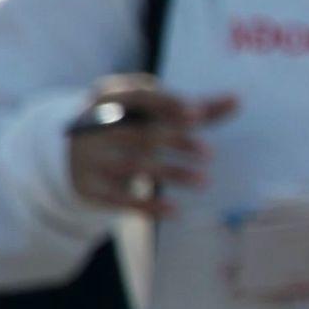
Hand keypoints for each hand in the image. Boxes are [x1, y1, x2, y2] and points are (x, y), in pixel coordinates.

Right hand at [65, 76, 237, 218]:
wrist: (71, 153)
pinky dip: (147, 205)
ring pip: (134, 166)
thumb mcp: (157, 113)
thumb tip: (238, 99)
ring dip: (171, 174)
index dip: (168, 104)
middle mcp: (94, 126)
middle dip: (176, 142)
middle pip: (141, 134)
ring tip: (205, 181)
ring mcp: (88, 157)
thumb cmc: (131, 124)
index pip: (140, 97)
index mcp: (111, 97)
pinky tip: (176, 211)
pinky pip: (118, 198)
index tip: (198, 115)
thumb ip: (196, 108)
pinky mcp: (88, 186)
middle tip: (211, 153)